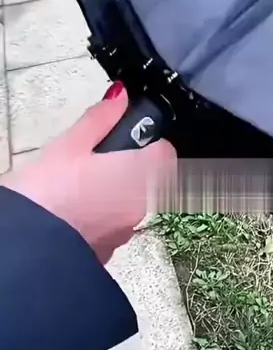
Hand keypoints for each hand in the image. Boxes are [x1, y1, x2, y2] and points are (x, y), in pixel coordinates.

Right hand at [1, 83, 175, 263]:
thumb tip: (122, 97)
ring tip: (80, 180)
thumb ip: (102, 119)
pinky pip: (113, 223)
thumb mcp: (71, 144)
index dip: (147, 140)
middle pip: (152, 177)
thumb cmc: (50, 188)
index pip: (165, 151)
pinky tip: (76, 207)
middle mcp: (143, 206)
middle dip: (132, 164)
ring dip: (118, 189)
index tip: (123, 136)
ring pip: (132, 202)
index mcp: (143, 174)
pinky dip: (102, 213)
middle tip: (96, 155)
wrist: (29, 250)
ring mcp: (126, 232)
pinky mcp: (107, 252)